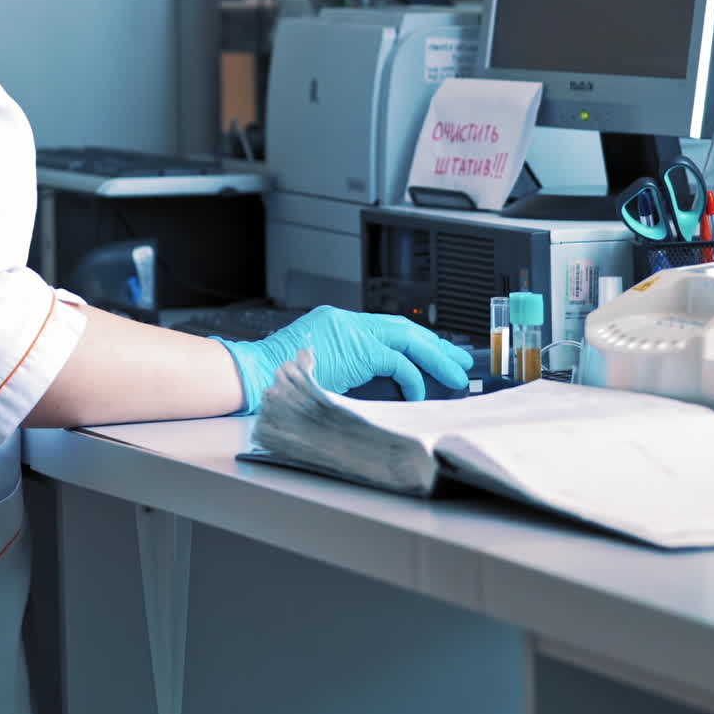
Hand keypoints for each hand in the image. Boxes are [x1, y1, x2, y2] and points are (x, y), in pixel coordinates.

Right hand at [215, 307, 472, 412]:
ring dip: (435, 357)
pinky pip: (396, 361)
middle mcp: (348, 321)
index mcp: (340, 324)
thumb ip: (349, 369)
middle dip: (436, 346)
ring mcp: (352, 331)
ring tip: (455, 375)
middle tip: (461, 362)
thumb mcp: (320, 368)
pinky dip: (412, 377)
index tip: (438, 354)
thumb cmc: (277, 382)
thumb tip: (385, 388)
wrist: (252, 377)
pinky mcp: (355, 349)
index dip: (417, 342)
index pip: (388, 328)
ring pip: (408, 338)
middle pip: (405, 328)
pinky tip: (420, 393)